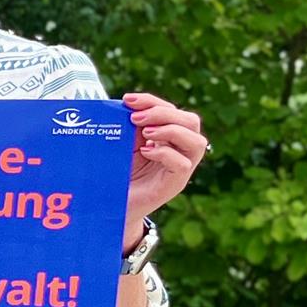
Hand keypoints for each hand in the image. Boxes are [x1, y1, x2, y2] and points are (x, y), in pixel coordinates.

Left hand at [122, 92, 207, 241]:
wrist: (110, 206)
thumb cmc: (116, 174)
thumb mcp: (123, 145)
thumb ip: (129, 127)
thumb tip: (125, 105)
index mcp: (168, 137)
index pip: (172, 110)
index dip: (152, 101)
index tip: (128, 100)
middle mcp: (179, 150)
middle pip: (191, 121)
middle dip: (164, 113)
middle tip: (135, 118)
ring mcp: (181, 168)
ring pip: (196, 142)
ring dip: (171, 130)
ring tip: (145, 133)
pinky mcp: (175, 184)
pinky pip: (183, 164)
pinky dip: (166, 153)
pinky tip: (146, 152)